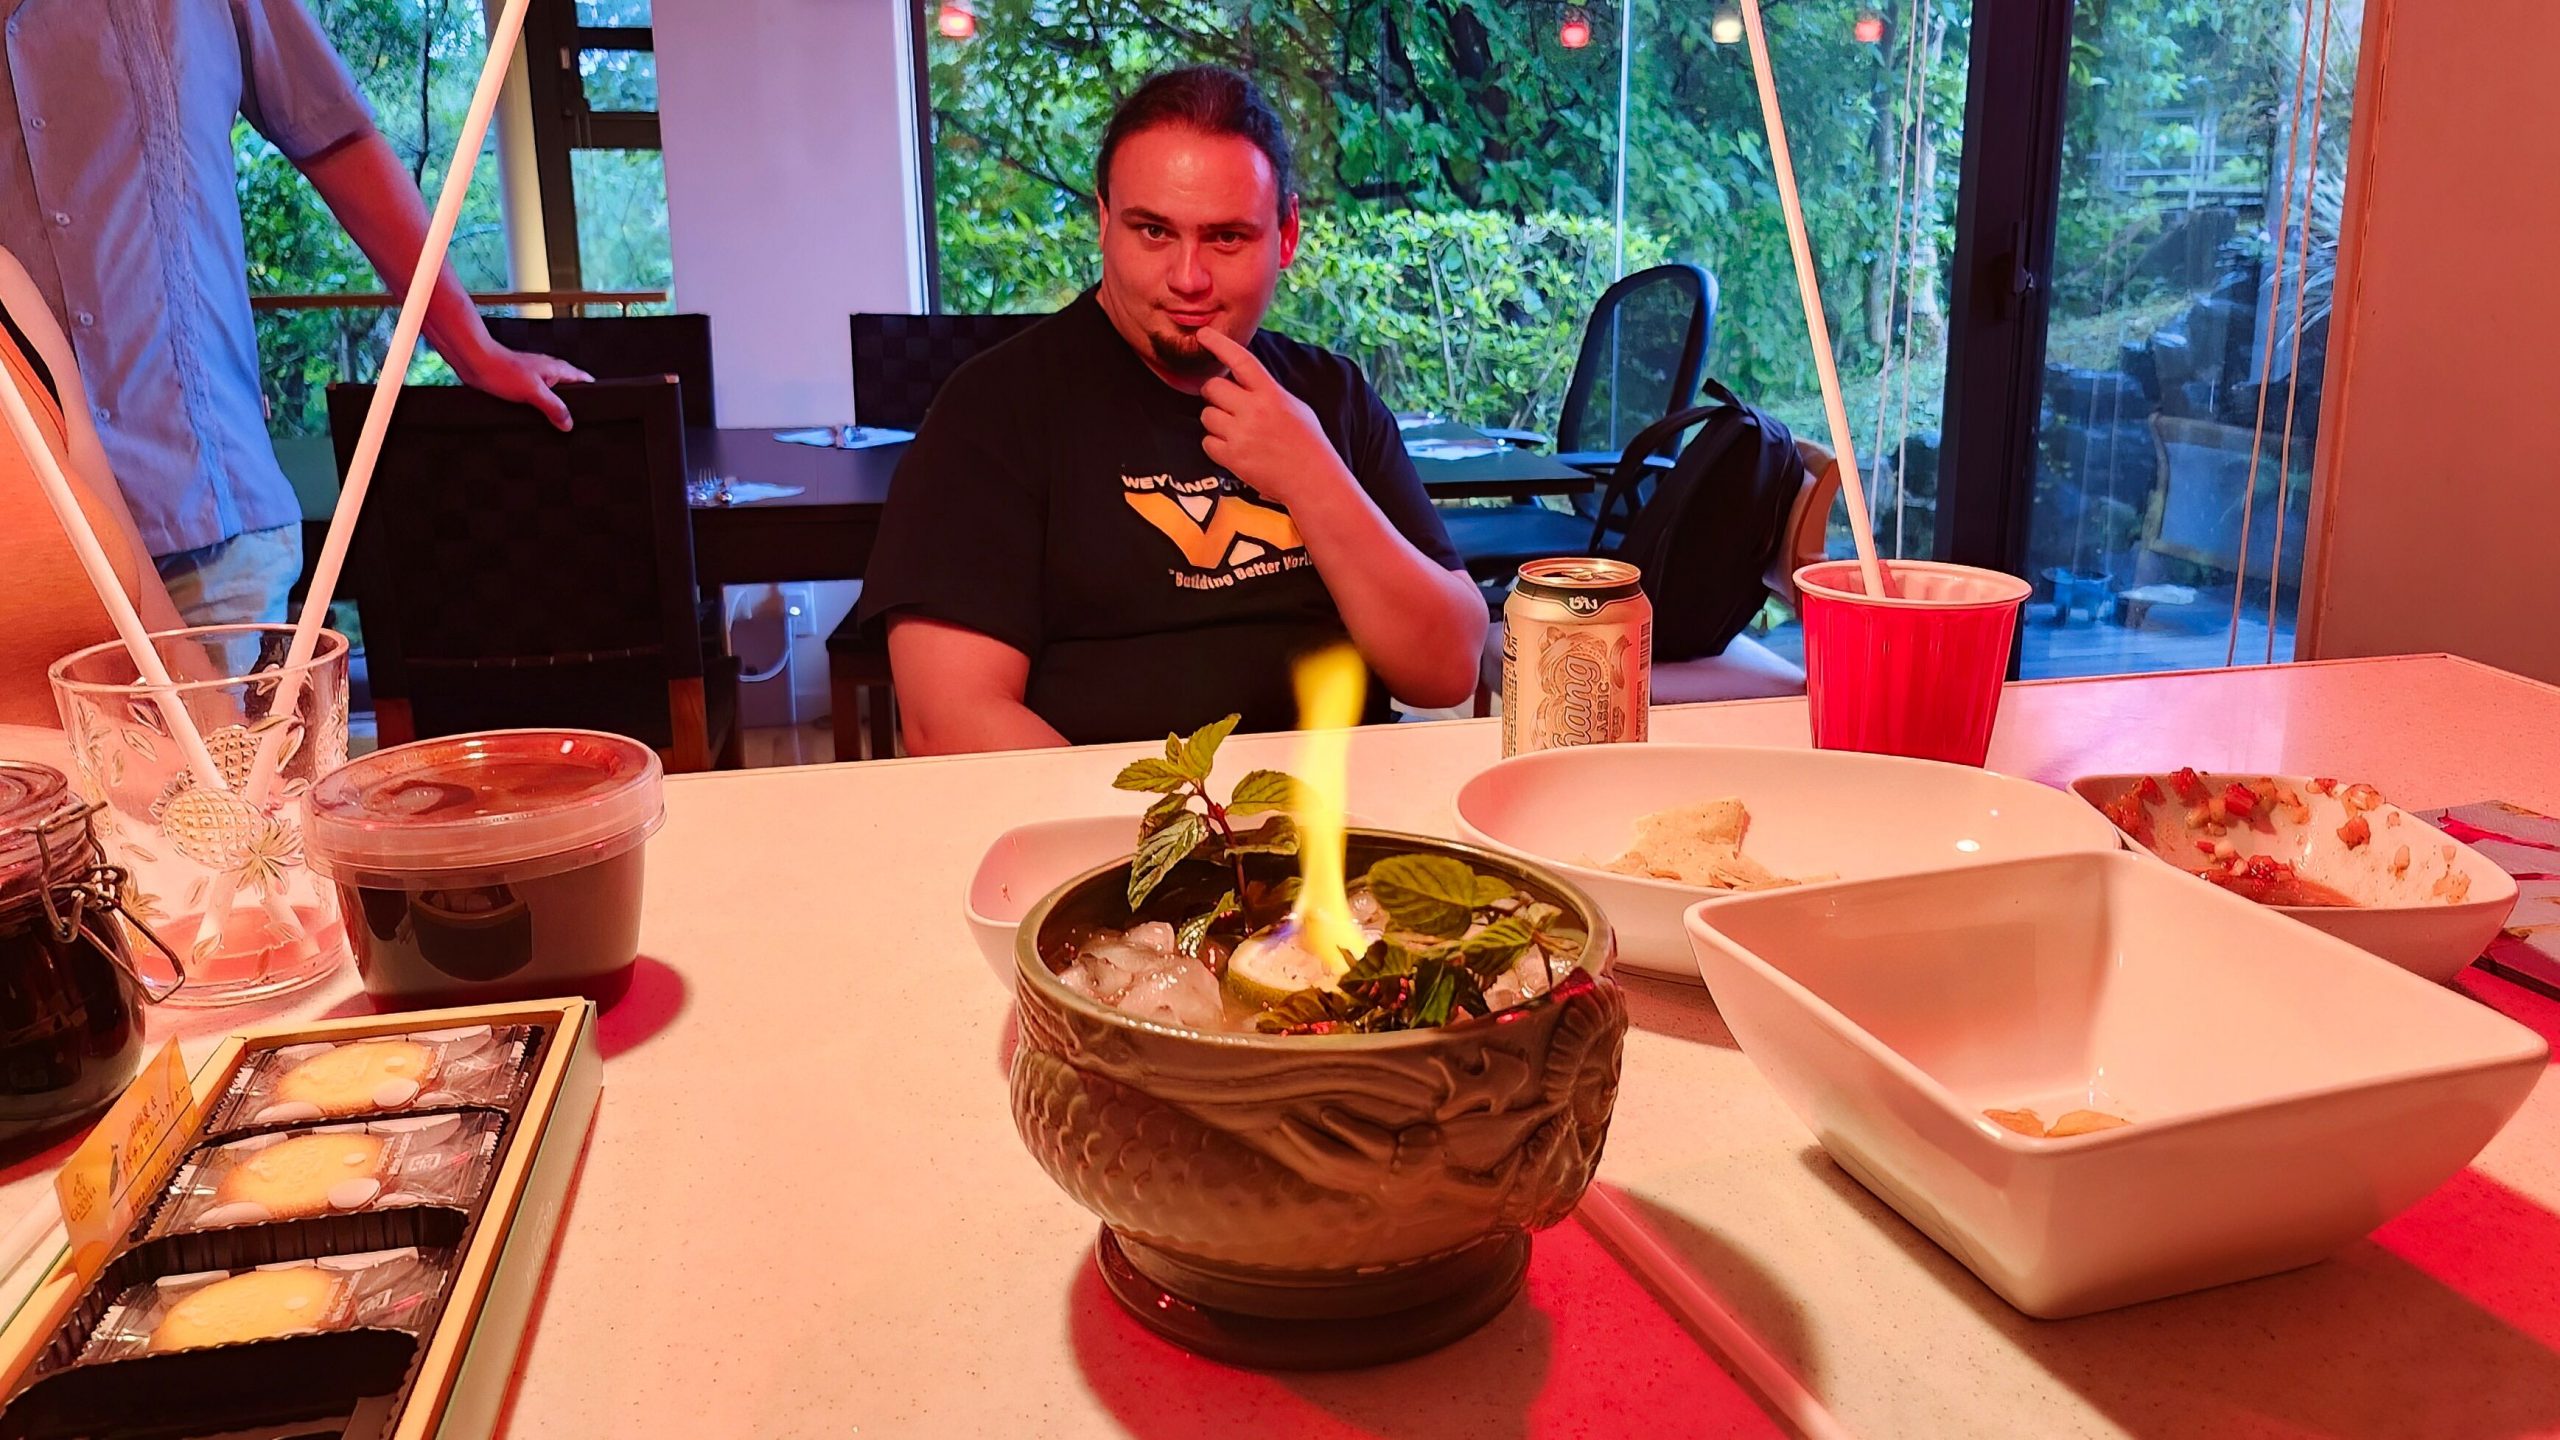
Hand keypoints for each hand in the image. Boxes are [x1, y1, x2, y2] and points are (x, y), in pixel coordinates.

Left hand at [453, 345, 591, 430]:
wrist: (475, 362)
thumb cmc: (502, 370)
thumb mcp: (535, 393)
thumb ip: (554, 408)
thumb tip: (568, 423)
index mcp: (555, 369)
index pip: (581, 377)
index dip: (591, 388)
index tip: (598, 400)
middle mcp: (546, 369)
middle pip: (568, 384)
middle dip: (574, 398)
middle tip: (578, 414)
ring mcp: (532, 374)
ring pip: (551, 389)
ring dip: (553, 401)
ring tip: (556, 417)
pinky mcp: (519, 380)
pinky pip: (535, 393)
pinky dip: (538, 402)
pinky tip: (533, 411)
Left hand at [1196, 326, 1350, 509]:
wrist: (1312, 480)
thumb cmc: (1307, 443)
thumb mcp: (1295, 406)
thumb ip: (1268, 392)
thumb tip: (1242, 380)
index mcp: (1271, 393)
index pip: (1240, 359)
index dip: (1219, 344)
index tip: (1203, 335)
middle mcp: (1254, 410)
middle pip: (1212, 388)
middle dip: (1214, 394)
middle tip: (1227, 405)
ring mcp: (1241, 434)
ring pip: (1206, 415)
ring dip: (1215, 421)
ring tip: (1236, 432)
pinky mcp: (1232, 457)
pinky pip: (1207, 442)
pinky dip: (1215, 445)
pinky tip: (1234, 449)